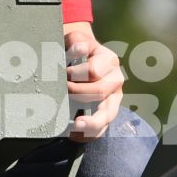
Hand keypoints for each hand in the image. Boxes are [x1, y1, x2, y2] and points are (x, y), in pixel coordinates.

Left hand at [64, 24, 123, 140]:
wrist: (82, 59)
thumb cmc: (77, 50)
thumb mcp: (76, 40)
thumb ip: (77, 41)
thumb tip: (79, 49)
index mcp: (109, 61)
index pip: (93, 71)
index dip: (74, 74)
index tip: (62, 74)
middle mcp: (115, 80)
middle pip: (98, 92)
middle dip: (76, 93)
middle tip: (61, 92)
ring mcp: (113, 99)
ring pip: (106, 115)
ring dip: (90, 121)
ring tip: (76, 125)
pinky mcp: (106, 114)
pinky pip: (102, 129)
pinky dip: (89, 133)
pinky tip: (75, 135)